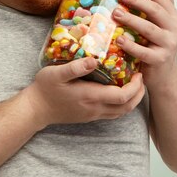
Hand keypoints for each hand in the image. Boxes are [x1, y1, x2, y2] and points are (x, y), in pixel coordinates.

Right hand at [23, 57, 144, 127]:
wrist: (36, 109)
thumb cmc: (45, 88)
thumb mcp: (55, 73)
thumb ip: (75, 67)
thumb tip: (94, 59)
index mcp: (90, 96)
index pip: (122, 96)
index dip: (135, 86)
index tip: (138, 73)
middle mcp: (95, 108)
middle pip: (127, 107)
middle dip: (139, 94)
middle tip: (141, 77)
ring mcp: (93, 114)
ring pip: (121, 112)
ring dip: (133, 100)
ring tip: (134, 84)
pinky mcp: (90, 116)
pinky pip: (113, 113)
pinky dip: (122, 104)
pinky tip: (119, 91)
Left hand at [112, 0, 176, 88]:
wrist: (167, 77)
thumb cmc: (161, 48)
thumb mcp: (166, 26)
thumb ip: (165, 6)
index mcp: (174, 18)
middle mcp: (174, 29)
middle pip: (155, 11)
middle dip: (137, 0)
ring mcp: (168, 45)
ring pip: (148, 29)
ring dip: (131, 20)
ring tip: (116, 13)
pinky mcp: (159, 60)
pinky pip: (143, 51)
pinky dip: (131, 45)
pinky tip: (119, 39)